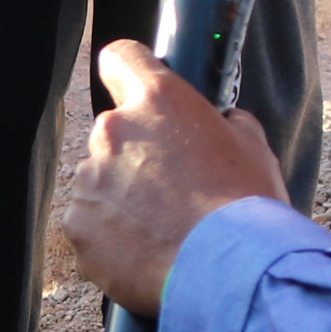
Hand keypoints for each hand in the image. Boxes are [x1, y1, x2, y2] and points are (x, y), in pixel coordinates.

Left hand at [64, 41, 288, 313]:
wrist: (229, 273)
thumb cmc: (247, 208)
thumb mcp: (252, 146)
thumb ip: (223, 123)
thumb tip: (219, 123)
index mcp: (158, 101)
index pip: (122, 58)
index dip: (129, 74)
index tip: (135, 89)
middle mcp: (114, 130)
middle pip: (114, 133)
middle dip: (136, 156)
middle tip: (171, 190)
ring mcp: (90, 180)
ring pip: (99, 181)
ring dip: (121, 198)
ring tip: (161, 229)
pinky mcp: (78, 226)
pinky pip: (89, 225)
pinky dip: (109, 238)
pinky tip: (145, 252)